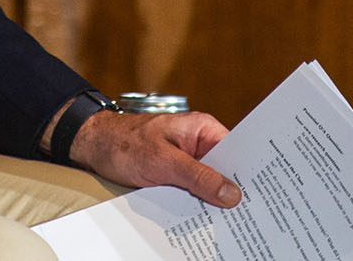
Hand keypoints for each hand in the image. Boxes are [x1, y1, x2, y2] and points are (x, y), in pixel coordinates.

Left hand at [67, 111, 240, 208]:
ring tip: (227, 223)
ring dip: (212, 202)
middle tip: (245, 216)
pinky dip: (196, 204)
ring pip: (208, 184)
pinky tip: (203, 221)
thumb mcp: (163, 162)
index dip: (248, 173)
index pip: (237, 151)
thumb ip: (197, 176)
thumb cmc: (125, 143)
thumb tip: (231, 193)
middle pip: (225, 171)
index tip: (259, 196)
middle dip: (231, 192)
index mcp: (203, 129)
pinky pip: (192, 191)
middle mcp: (199, 143)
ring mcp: (187, 160)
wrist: (93, 147)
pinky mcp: (175, 175)